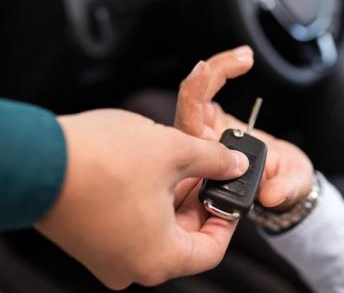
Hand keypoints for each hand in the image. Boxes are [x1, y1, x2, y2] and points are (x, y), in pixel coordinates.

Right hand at [36, 109, 248, 289]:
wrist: (34, 157)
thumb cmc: (101, 159)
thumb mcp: (174, 151)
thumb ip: (214, 161)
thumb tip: (235, 165)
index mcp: (158, 258)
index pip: (211, 250)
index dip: (228, 219)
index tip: (231, 194)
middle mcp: (132, 268)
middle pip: (184, 240)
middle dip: (199, 202)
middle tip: (207, 171)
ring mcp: (107, 258)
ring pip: (158, 231)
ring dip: (174, 199)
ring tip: (180, 164)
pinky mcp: (89, 242)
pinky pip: (132, 228)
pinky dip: (148, 203)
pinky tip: (151, 172)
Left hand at [175, 46, 313, 211]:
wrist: (284, 182)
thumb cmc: (282, 187)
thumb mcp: (289, 189)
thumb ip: (283, 191)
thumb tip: (271, 194)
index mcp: (208, 168)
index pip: (190, 131)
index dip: (193, 98)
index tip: (205, 72)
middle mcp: (201, 148)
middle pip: (189, 106)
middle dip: (208, 76)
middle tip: (241, 59)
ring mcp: (206, 132)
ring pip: (196, 94)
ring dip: (218, 68)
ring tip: (246, 56)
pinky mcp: (213, 119)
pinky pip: (208, 90)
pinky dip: (223, 70)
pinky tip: (244, 59)